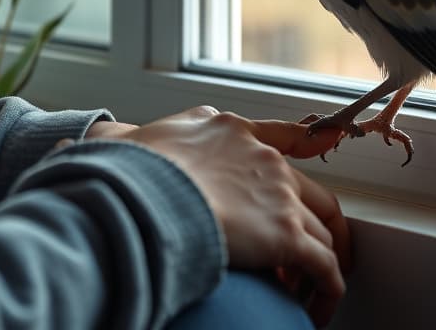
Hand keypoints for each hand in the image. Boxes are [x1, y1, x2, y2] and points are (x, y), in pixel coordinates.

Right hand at [85, 106, 349, 326]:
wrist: (146, 189)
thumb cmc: (132, 167)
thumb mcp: (131, 137)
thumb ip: (130, 135)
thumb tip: (108, 138)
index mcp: (231, 129)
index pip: (283, 134)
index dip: (310, 145)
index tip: (325, 151)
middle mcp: (264, 156)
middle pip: (314, 193)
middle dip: (318, 225)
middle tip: (310, 254)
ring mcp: (279, 193)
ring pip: (324, 233)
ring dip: (321, 264)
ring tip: (305, 293)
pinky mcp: (285, 234)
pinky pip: (325, 267)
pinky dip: (327, 289)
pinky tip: (317, 307)